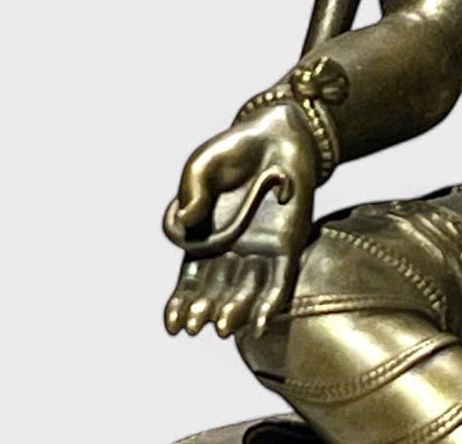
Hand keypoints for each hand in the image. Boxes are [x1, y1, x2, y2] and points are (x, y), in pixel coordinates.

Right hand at [161, 102, 316, 337]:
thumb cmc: (233, 151)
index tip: (174, 325)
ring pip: (245, 293)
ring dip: (234, 313)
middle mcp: (230, 253)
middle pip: (215, 292)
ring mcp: (259, 251)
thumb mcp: (201, 166)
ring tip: (222, 327)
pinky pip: (280, 280)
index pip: (189, 281)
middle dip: (205, 311)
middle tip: (197, 324)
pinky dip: (269, 304)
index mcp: (203, 240)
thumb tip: (186, 219)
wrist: (277, 134)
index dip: (180, 305)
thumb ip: (191, 191)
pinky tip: (259, 324)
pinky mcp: (287, 245)